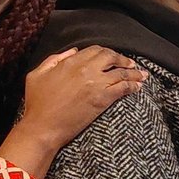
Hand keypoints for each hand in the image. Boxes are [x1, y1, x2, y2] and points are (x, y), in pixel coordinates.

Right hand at [0, 47, 147, 178]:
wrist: (43, 127)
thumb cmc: (37, 104)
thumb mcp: (37, 74)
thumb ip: (54, 59)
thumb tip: (73, 51)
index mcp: (70, 62)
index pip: (95, 50)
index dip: (106, 52)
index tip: (112, 57)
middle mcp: (85, 69)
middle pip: (111, 57)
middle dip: (122, 59)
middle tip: (130, 64)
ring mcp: (96, 83)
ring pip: (121, 73)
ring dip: (134, 73)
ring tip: (142, 75)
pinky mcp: (103, 99)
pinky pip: (123, 88)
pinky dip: (133, 86)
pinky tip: (138, 87)